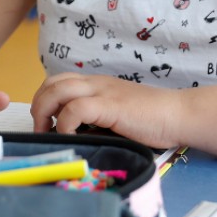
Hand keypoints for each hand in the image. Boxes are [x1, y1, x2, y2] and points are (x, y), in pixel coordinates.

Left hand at [31, 72, 182, 148]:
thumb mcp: (117, 116)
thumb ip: (97, 120)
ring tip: (48, 132)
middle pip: (52, 82)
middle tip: (40, 129)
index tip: (45, 123)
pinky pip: (75, 108)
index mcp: (98, 84)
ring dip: (44, 112)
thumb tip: (75, 136)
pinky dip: (65, 123)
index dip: (45, 99)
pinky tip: (70, 136)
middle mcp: (97, 83)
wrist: (178, 113)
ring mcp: (103, 92)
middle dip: (38, 105)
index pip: (59, 81)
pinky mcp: (110, 105)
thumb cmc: (152, 119)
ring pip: (58, 90)